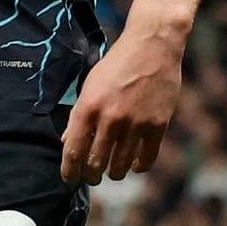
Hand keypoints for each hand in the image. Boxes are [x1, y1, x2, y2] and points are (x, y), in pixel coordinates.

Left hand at [62, 7, 187, 184]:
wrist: (153, 46)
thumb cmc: (117, 65)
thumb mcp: (90, 85)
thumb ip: (79, 115)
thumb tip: (68, 142)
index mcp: (88, 107)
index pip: (73, 151)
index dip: (69, 171)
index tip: (70, 179)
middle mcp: (110, 118)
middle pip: (95, 163)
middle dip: (91, 176)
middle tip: (92, 177)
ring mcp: (135, 123)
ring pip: (120, 165)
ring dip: (114, 173)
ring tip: (112, 172)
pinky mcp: (158, 125)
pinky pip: (146, 158)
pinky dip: (138, 167)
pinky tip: (134, 165)